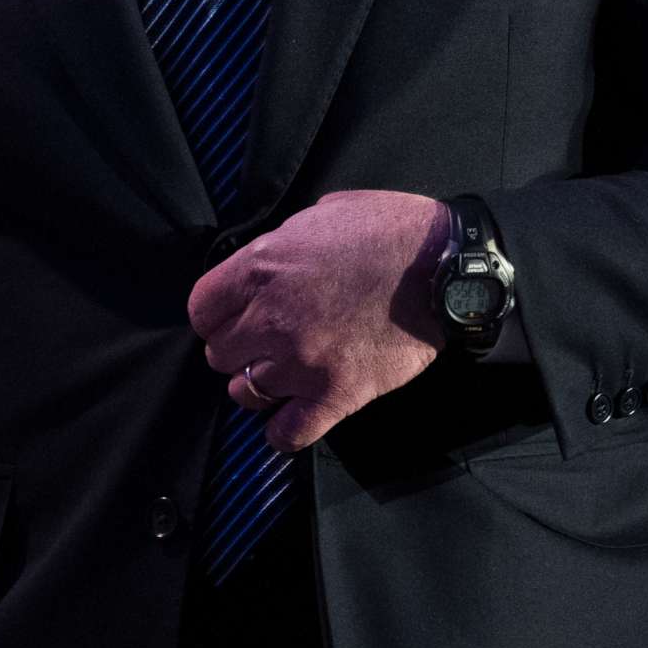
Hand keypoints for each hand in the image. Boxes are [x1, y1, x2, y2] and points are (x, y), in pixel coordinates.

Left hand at [187, 190, 451, 451]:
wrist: (445, 267)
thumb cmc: (389, 229)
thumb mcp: (321, 213)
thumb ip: (280, 245)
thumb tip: (262, 265)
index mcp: (263, 267)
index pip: (202, 308)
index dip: (217, 314)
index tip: (234, 315)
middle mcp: (272, 317)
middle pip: (219, 353)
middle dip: (238, 346)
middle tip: (264, 341)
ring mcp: (301, 361)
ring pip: (245, 392)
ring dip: (258, 384)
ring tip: (281, 374)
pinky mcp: (335, 395)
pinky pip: (286, 433)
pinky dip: (284, 429)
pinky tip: (293, 415)